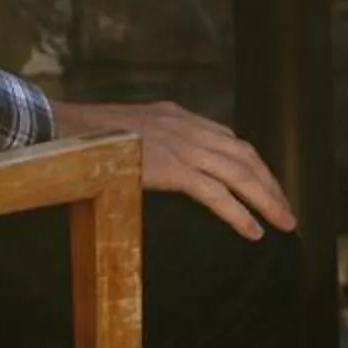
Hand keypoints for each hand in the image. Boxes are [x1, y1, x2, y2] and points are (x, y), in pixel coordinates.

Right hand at [49, 98, 296, 239]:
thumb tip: (148, 164)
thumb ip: (145, 143)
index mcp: (175, 116)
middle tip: (286, 209)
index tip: (265, 183)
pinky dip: (238, 213)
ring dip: (265, 199)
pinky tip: (253, 231)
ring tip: (283, 222)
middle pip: (242, 155)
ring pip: (238, 173)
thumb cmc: (80, 134)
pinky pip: (215, 193)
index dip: (251, 163)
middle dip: (268, 183)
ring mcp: (180, 145)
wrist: (61, 128)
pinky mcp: (171, 167)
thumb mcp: (123, 130)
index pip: (227, 138)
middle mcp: (185, 126)